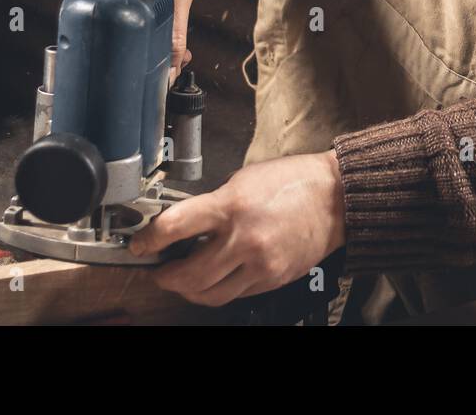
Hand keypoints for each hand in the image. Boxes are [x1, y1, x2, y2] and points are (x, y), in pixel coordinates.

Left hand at [131, 151, 346, 304]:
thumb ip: (212, 203)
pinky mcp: (272, 279)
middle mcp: (244, 239)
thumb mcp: (243, 180)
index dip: (148, 240)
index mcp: (232, 206)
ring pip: (209, 295)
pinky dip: (218, 289)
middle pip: (187, 276)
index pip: (174, 228)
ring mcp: (260, 265)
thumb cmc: (293, 182)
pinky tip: (216, 276)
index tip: (140, 244)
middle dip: (164, 276)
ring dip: (188, 290)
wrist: (336, 198)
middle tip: (158, 269)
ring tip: (183, 278)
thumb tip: (184, 224)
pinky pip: (235, 294)